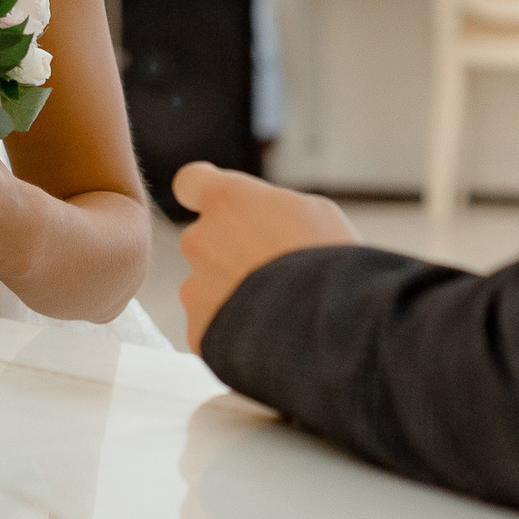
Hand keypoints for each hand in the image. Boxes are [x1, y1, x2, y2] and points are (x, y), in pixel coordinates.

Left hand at [174, 162, 358, 356]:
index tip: (223, 208)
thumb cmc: (328, 262)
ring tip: (277, 309)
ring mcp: (194, 288)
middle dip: (230, 252)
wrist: (326, 327)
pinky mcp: (198, 330)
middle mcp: (200, 239)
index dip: (205, 193)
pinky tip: (268, 335)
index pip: (191, 182)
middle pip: (205, 240)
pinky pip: (213, 326)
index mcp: (225, 200)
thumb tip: (264, 221)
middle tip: (273, 271)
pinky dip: (235, 330)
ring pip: (207, 286)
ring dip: (232, 293)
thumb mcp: (314, 212)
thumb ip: (271, 209)